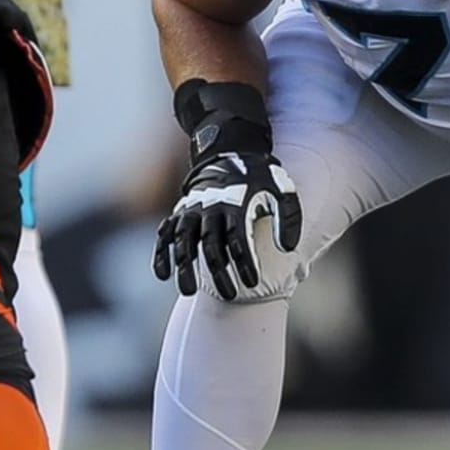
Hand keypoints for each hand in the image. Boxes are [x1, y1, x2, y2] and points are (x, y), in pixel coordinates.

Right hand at [153, 150, 301, 298]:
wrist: (231, 153)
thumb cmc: (260, 179)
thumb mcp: (281, 190)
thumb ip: (288, 218)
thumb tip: (288, 248)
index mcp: (236, 204)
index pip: (239, 238)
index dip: (245, 262)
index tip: (252, 283)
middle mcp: (210, 208)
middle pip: (211, 245)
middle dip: (219, 272)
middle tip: (230, 297)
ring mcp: (191, 210)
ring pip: (184, 242)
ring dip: (184, 267)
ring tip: (189, 292)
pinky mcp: (179, 213)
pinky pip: (165, 234)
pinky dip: (162, 253)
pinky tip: (163, 275)